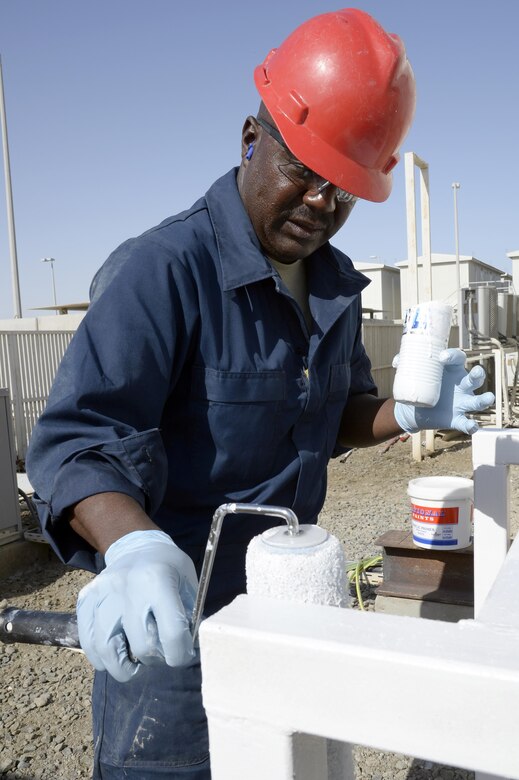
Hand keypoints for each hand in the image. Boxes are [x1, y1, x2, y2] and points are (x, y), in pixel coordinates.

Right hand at [77, 530, 197, 682]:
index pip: (172, 633)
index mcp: (158, 580)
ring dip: (122, 668)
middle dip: (154, 659)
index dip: (180, 654)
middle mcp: (127, 586)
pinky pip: (87, 640)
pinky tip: (113, 656)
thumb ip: (190, 617)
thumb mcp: (189, 584)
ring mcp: (103, 593)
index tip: (181, 655)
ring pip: (106, 648)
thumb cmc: (168, 568)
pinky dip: (99, 657)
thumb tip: (187, 651)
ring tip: (133, 667)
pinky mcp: (86, 599)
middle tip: (158, 654)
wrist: (137, 547)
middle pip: (141, 645)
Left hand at [393, 348, 494, 434]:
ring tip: (487, 398)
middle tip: (476, 373)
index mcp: (451, 370)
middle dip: (478, 374)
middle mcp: (461, 385)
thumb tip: (397, 362)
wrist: (414, 409)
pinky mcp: (457, 418)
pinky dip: (470, 426)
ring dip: (484, 399)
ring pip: (478, 400)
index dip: (453, 356)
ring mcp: (462, 402)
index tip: (442, 357)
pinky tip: (472, 427)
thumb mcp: (412, 374)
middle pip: (476, 377)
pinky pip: (466, 423)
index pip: (458, 358)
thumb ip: (404, 365)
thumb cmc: (419, 386)